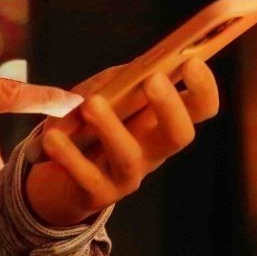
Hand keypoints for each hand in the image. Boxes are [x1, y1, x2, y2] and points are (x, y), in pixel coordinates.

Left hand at [25, 58, 223, 225]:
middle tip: (153, 80)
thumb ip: (114, 82)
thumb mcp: (105, 93)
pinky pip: (86, 176)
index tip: (191, 62)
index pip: (200, 107)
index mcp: (163, 122)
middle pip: (179, 135)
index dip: (203, 87)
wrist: (63, 176)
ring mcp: (129, 175)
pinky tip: (53, 137)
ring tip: (92, 105)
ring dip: (111, 127)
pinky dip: (68, 155)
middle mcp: (154, 150)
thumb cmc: (93, 124)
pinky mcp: (98, 193)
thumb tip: (121, 76)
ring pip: (128, 155)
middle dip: (169, 107)